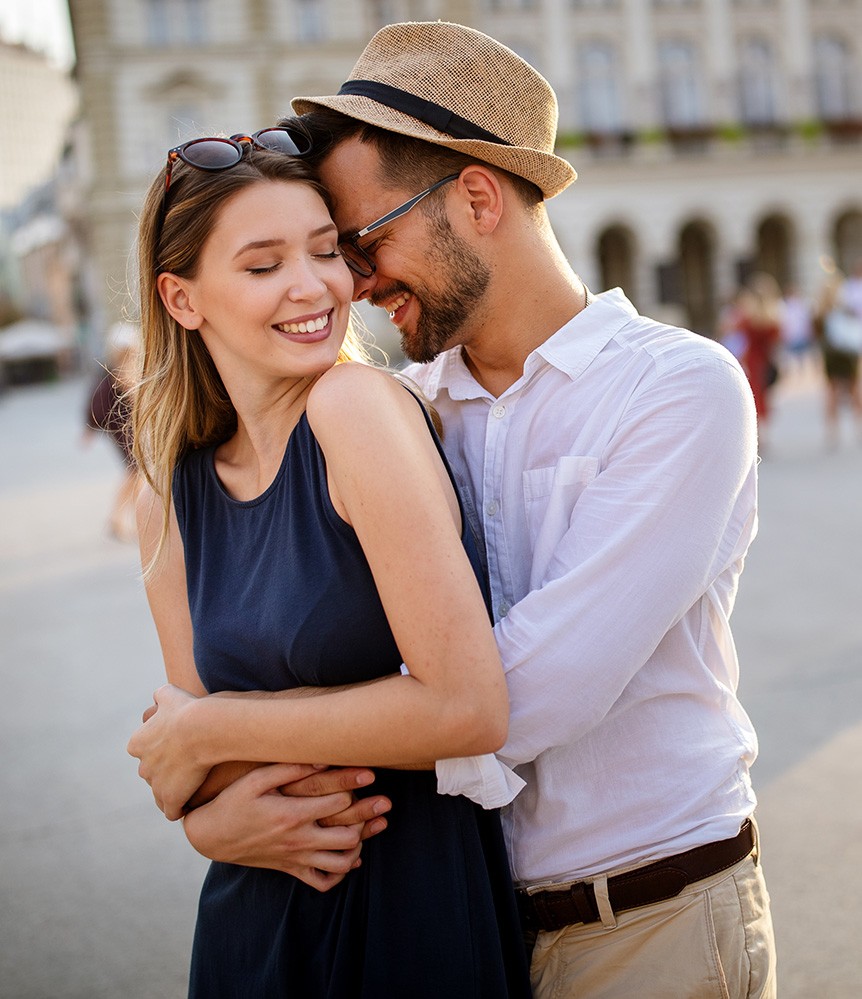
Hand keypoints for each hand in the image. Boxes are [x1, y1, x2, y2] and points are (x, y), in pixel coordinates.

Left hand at [127, 684, 207, 819]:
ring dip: (174, 792)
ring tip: (193, 787)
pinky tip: (194, 800)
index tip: (177, 750)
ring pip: (162, 794)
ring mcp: (156, 785)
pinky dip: (181, 808)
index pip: (144, 752)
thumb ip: (160, 696)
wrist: (202, 728)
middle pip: (153, 774)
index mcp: (137, 743)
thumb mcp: (170, 694)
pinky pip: (173, 811)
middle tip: (188, 767)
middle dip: (166, 773)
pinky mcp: (171, 798)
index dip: (161, 751)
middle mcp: (143, 766)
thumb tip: (158, 696)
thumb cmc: (188, 709)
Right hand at [181, 764, 391, 890]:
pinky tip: (346, 856)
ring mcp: (295, 858)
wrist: (210, 835)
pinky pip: (323, 882)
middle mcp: (298, 839)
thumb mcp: (256, 778)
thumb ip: (289, 768)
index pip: (338, 802)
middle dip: (368, 818)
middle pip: (348, 836)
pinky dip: (340, 872)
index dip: (356, 785)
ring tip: (366, 828)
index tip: (370, 772)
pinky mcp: (290, 870)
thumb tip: (322, 758)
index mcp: (292, 814)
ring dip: (359, 846)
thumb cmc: (233, 800)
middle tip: (383, 803)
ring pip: (341, 863)